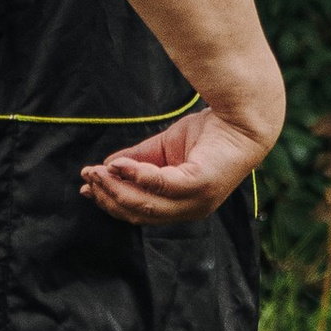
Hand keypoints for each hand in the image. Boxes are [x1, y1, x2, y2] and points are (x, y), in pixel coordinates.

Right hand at [80, 105, 260, 225]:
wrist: (243, 117)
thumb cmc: (209, 132)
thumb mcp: (164, 149)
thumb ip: (138, 160)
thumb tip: (107, 168)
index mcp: (182, 206)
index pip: (140, 213)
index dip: (111, 202)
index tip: (87, 187)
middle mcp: (190, 210)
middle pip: (138, 212)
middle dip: (108, 196)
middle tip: (87, 178)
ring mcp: (197, 201)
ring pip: (146, 204)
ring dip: (116, 188)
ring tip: (97, 172)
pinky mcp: (201, 185)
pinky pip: (161, 185)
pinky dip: (136, 175)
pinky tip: (118, 165)